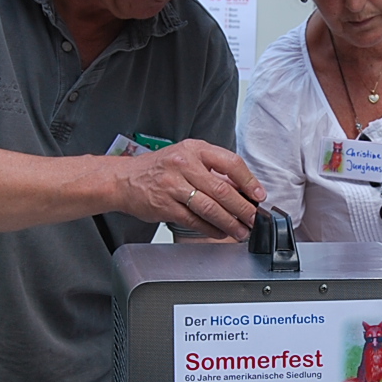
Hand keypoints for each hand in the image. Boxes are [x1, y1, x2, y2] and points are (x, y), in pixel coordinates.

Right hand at [115, 139, 263, 236]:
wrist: (123, 179)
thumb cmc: (158, 169)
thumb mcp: (186, 157)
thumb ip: (212, 169)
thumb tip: (242, 189)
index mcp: (194, 149)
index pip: (230, 163)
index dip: (249, 181)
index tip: (258, 195)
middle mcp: (184, 165)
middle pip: (222, 189)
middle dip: (242, 208)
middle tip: (253, 218)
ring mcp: (173, 186)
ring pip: (210, 208)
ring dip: (229, 222)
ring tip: (240, 231)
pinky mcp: (165, 206)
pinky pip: (194, 220)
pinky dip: (210, 229)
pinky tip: (219, 232)